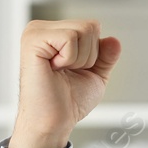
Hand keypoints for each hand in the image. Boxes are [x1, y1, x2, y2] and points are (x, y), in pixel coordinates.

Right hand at [8, 20, 121, 147]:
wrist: (54, 121)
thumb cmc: (68, 101)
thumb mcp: (95, 74)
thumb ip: (105, 55)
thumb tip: (114, 40)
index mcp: (53, 33)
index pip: (92, 27)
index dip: (94, 54)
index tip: (74, 71)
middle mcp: (41, 28)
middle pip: (90, 26)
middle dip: (89, 55)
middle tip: (66, 73)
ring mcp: (35, 31)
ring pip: (83, 30)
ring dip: (80, 59)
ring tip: (59, 72)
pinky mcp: (33, 39)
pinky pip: (70, 38)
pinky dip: (70, 58)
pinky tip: (53, 69)